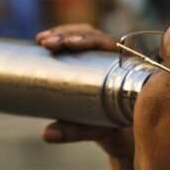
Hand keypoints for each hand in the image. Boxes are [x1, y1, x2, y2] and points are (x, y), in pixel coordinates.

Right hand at [36, 24, 133, 159]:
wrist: (122, 135)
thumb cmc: (116, 132)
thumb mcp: (98, 131)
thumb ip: (76, 132)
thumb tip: (46, 134)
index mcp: (128, 69)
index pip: (110, 44)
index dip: (90, 39)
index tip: (70, 44)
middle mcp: (117, 59)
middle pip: (94, 35)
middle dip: (68, 35)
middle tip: (47, 43)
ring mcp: (104, 58)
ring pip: (84, 35)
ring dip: (62, 34)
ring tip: (41, 40)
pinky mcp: (91, 61)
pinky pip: (77, 45)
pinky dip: (61, 39)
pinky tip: (43, 40)